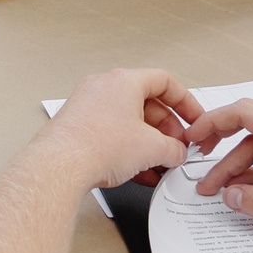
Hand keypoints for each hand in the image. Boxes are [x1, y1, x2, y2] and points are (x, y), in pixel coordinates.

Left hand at [43, 67, 202, 187]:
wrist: (59, 166)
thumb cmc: (95, 146)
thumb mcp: (152, 148)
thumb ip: (173, 149)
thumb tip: (176, 152)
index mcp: (123, 81)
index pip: (164, 81)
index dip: (185, 101)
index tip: (193, 118)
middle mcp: (103, 88)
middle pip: (146, 104)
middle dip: (167, 130)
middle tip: (177, 148)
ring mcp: (87, 107)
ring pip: (129, 123)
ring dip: (149, 144)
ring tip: (161, 164)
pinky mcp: (77, 128)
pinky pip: (112, 135)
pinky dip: (129, 150)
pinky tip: (140, 172)